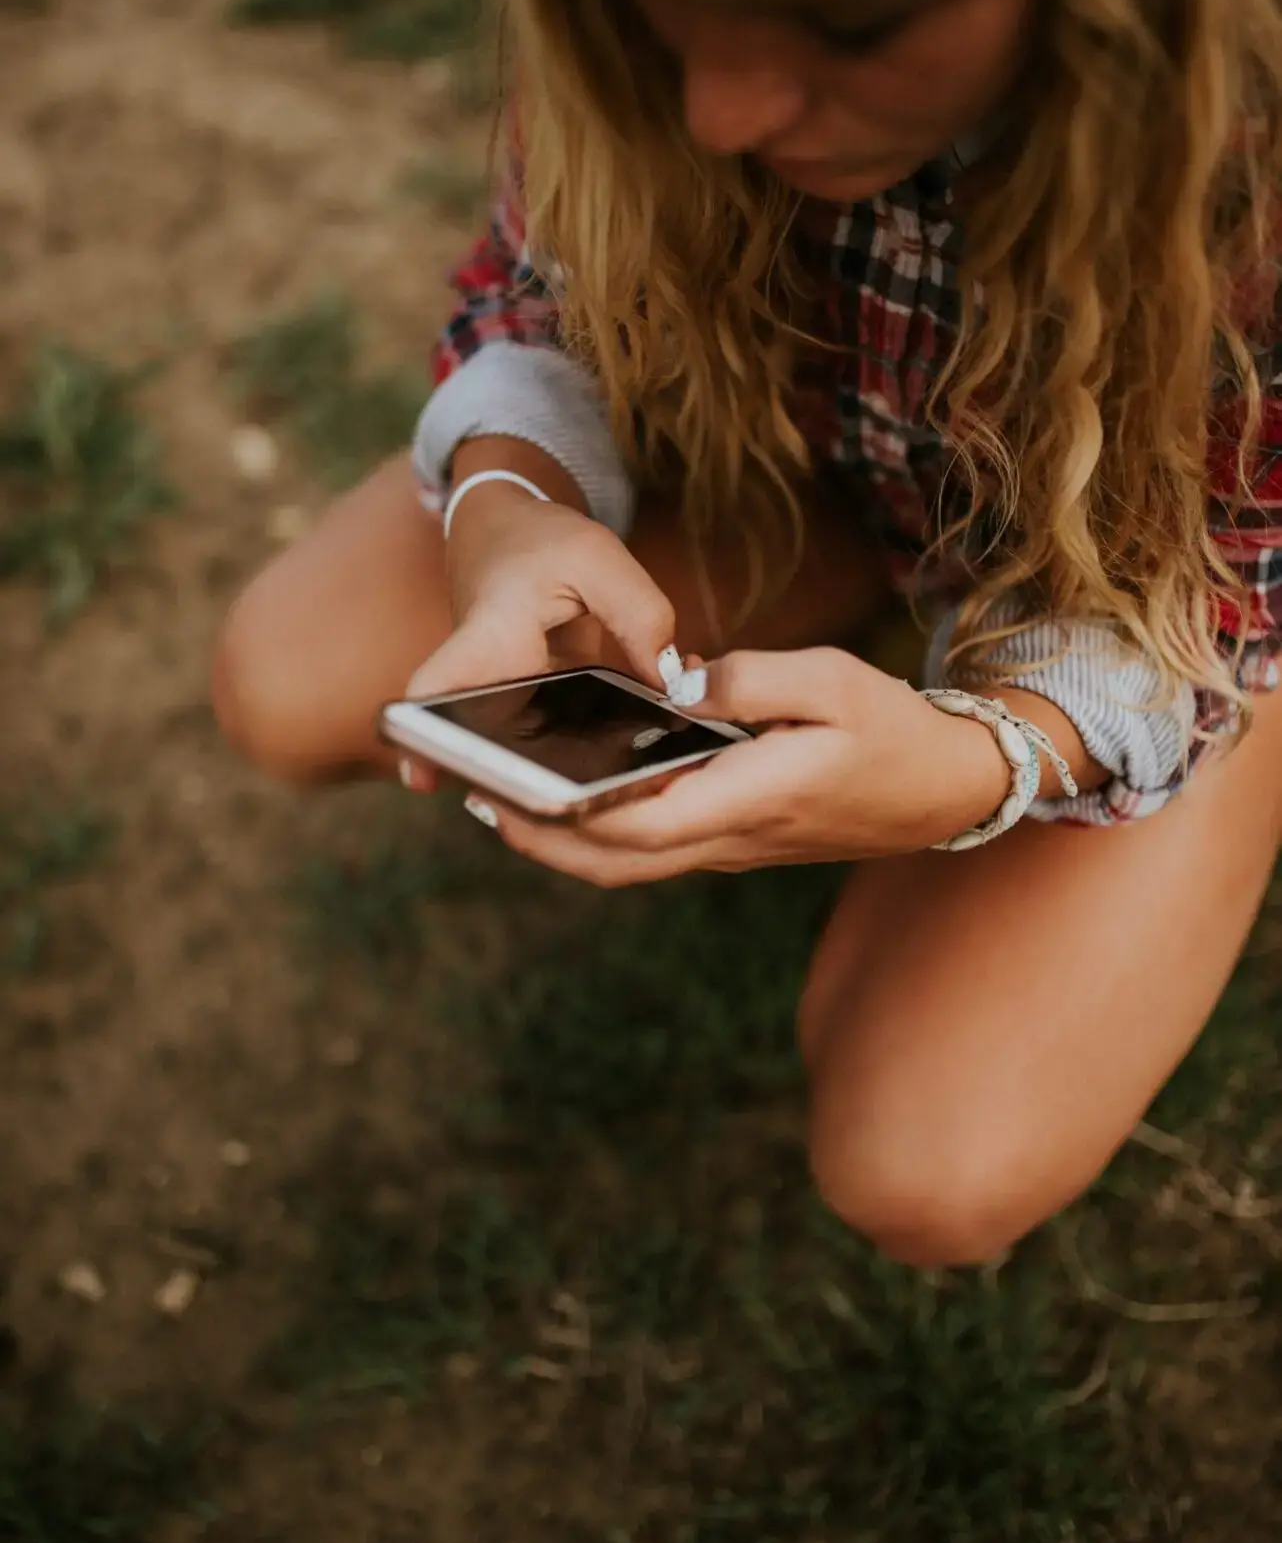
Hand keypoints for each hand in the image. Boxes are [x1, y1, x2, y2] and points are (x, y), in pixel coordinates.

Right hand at [401, 478, 678, 787]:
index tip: (425, 779)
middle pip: (486, 745)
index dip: (424, 738)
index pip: (437, 688)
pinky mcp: (536, 703)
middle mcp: (488, 677)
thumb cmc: (539, 541)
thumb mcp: (599, 559)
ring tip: (636, 780)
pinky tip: (657, 737)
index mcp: (490, 635)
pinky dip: (604, 739)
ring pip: (530, 750)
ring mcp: (509, 695)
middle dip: (528, 782)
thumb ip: (641, 616)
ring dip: (577, 768)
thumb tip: (672, 686)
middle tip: (576, 806)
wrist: (508, 528)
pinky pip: (562, 735)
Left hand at [469, 646, 1011, 884]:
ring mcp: (731, 849)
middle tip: (477, 798)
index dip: (565, 815)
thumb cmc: (891, 729)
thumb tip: (673, 685)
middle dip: (541, 837)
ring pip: (629, 864)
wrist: (943, 791)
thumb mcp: (831, 679)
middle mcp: (732, 838)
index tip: (506, 790)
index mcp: (753, 798)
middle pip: (614, 861)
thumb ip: (748, 677)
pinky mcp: (733, 842)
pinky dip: (600, 832)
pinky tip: (571, 792)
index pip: (638, 822)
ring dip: (563, 841)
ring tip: (502, 798)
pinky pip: (652, 849)